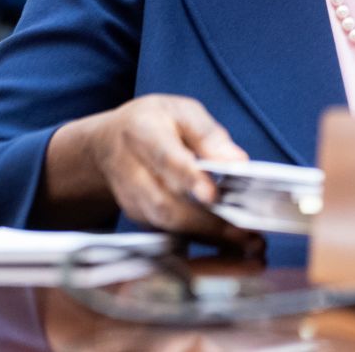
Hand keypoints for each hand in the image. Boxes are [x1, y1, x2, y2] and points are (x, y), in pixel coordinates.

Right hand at [47, 94, 262, 255]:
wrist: (109, 143)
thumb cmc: (155, 122)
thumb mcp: (183, 112)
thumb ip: (209, 135)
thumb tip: (237, 161)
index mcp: (143, 132)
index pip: (165, 158)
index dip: (188, 178)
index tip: (212, 195)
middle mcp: (130, 169)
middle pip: (163, 203)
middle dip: (205, 221)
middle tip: (244, 232)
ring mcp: (130, 198)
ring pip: (166, 224)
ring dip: (206, 236)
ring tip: (245, 242)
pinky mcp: (137, 217)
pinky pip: (167, 233)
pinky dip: (199, 240)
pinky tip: (229, 243)